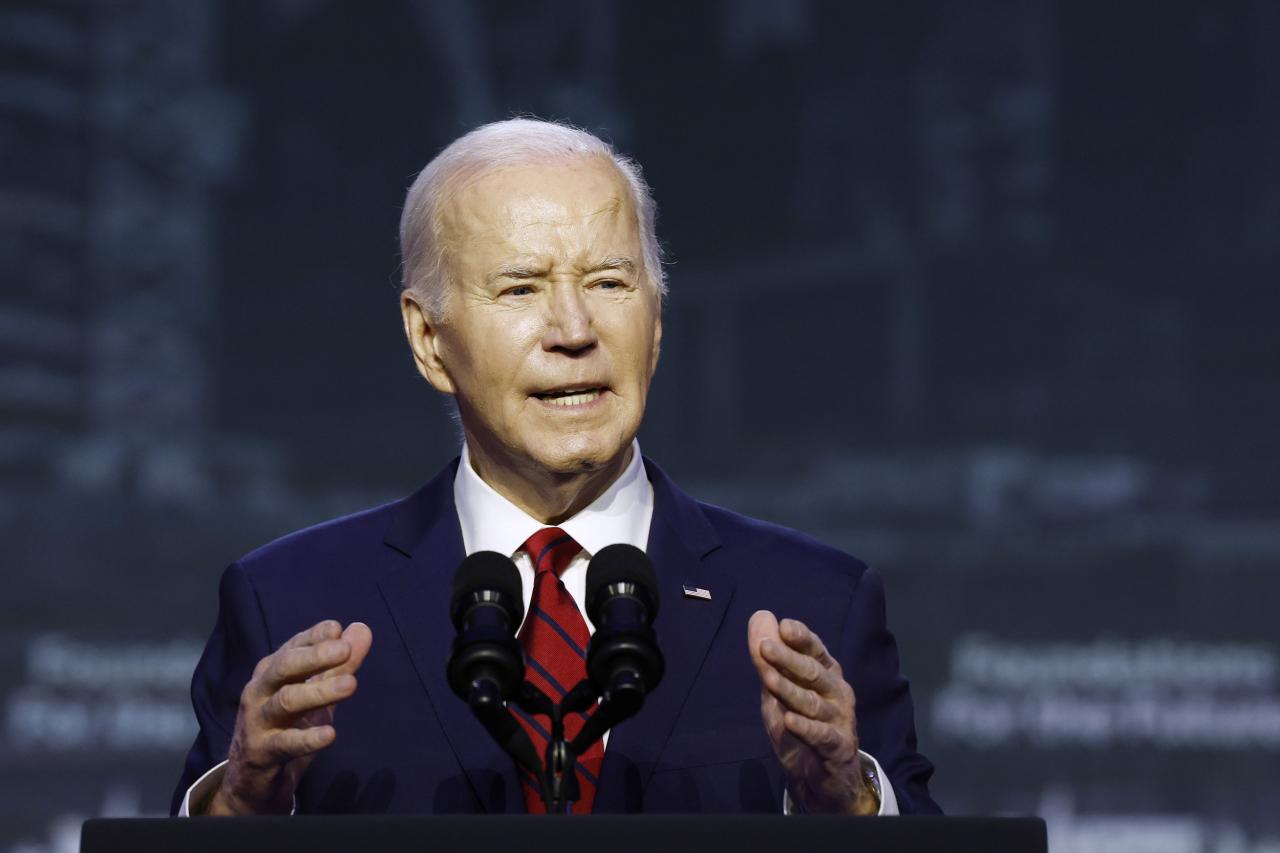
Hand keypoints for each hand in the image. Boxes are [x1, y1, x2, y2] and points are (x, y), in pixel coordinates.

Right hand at [207, 620, 372, 814]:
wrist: (251, 780)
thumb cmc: (287, 727)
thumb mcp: (316, 694)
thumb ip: (339, 664)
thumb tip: (362, 629)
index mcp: (271, 672)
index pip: (293, 647)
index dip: (314, 637)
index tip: (337, 628)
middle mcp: (260, 691)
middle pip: (284, 668)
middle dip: (314, 656)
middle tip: (344, 649)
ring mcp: (258, 722)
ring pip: (287, 701)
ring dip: (319, 692)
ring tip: (350, 685)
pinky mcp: (261, 753)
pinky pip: (285, 744)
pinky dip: (307, 738)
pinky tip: (330, 734)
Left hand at [748, 610, 876, 814]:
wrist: (820, 776)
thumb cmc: (800, 724)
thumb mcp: (778, 691)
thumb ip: (768, 658)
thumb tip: (760, 616)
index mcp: (826, 674)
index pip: (815, 650)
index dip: (801, 638)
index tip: (783, 626)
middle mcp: (837, 692)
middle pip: (812, 673)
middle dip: (788, 658)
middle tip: (765, 646)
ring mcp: (840, 719)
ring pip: (813, 703)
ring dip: (790, 690)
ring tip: (768, 679)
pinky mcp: (838, 747)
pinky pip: (822, 735)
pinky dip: (806, 728)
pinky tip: (790, 721)